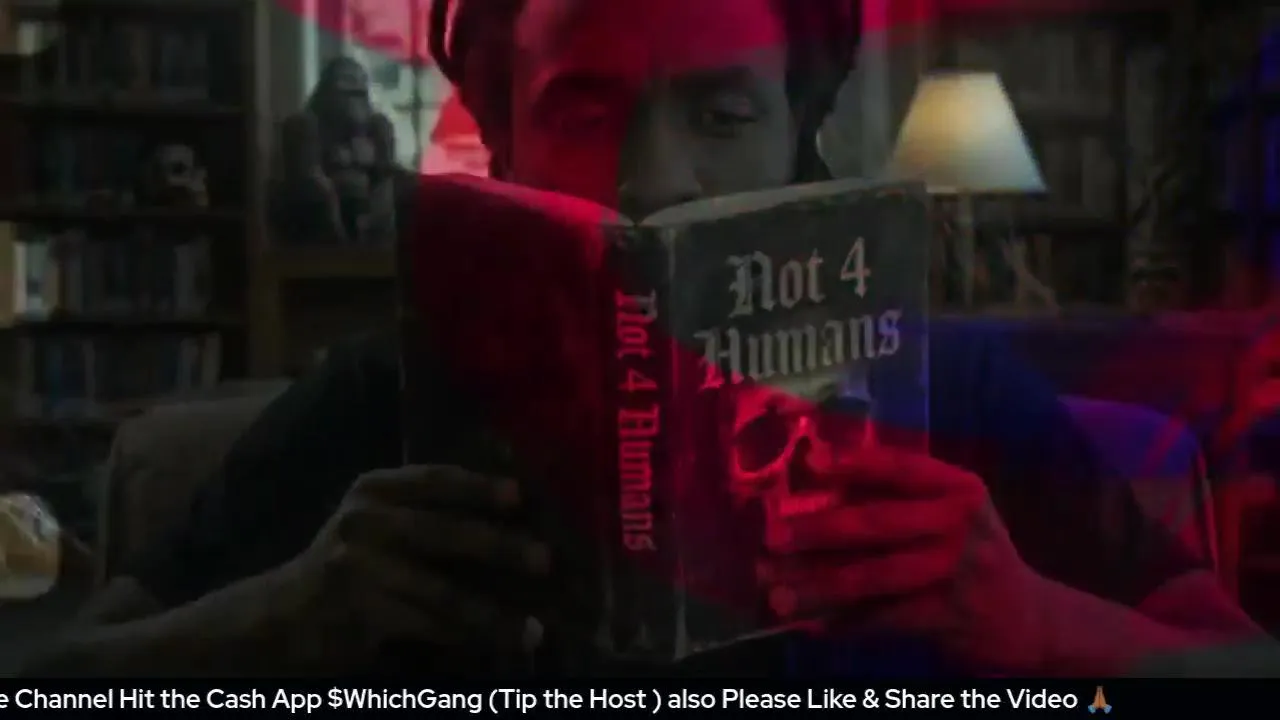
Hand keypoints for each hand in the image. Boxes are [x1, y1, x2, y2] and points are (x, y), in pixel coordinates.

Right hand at [273, 465, 549, 670]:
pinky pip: (425, 624)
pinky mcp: (359, 612)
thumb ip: (426, 510)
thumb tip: (513, 511)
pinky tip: (495, 641)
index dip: (478, 486)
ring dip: (492, 612)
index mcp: (372, 490)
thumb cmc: (350, 561)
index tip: (520, 495)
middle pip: (443, 532)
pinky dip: (464, 635)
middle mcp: (362, 521)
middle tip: (545, 560)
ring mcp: (357, 567)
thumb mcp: (376, 520)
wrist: (284, 614)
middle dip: (499, 546)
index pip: (432, 479)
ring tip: (532, 627)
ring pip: (441, 591)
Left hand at [758, 448, 1046, 672]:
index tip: (809, 462)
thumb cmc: (973, 554)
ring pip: (875, 576)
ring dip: (819, 585)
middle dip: (819, 530)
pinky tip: (813, 625)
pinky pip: (885, 618)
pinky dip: (846, 624)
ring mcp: (958, 572)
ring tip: (776, 592)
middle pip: (878, 522)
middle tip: (774, 538)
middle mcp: (962, 524)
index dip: (854, 464)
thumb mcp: (952, 513)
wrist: (1029, 617)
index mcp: (959, 488)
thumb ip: (901, 494)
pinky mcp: (950, 616)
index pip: (902, 467)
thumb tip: (820, 476)